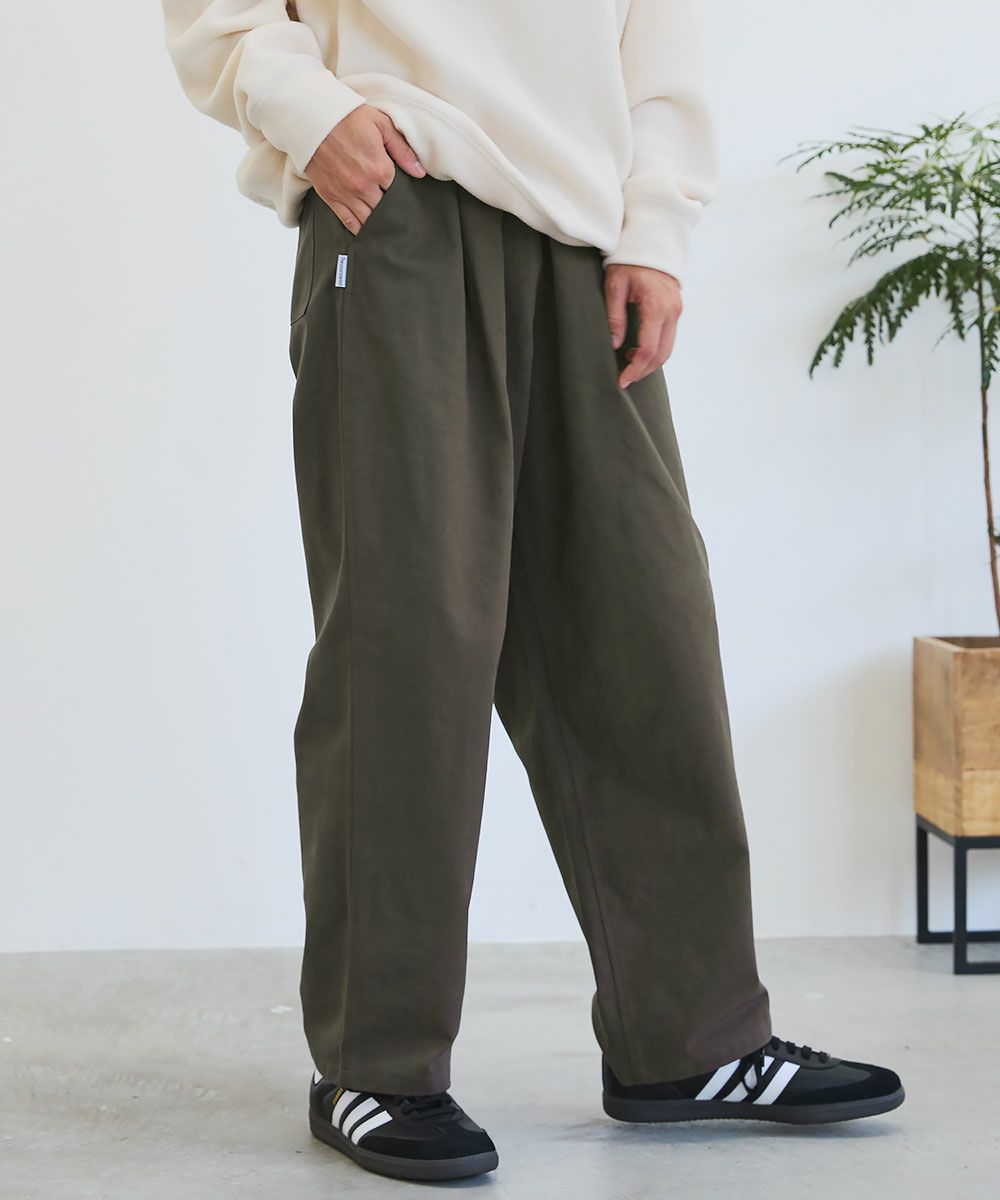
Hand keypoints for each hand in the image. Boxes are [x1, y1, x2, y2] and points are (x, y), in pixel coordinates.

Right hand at [305, 104, 425, 233]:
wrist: (313, 118)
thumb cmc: (347, 118)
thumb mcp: (381, 125)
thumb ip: (402, 150)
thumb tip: (420, 172)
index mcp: (380, 169)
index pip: (399, 192)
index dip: (403, 195)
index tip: (406, 197)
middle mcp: (364, 186)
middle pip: (385, 209)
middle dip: (392, 211)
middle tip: (399, 216)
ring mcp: (346, 194)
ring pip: (369, 220)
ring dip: (378, 225)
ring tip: (387, 228)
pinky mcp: (331, 197)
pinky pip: (348, 222)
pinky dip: (359, 230)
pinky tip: (367, 234)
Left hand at [604, 264, 682, 387]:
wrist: (650, 242)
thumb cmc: (628, 261)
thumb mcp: (615, 286)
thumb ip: (615, 316)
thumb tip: (614, 344)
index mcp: (656, 306)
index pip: (649, 349)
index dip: (635, 368)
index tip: (622, 380)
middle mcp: (672, 311)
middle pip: (661, 354)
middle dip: (643, 370)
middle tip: (624, 378)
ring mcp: (677, 311)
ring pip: (668, 349)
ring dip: (650, 362)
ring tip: (629, 365)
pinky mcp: (676, 310)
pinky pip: (669, 338)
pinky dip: (655, 350)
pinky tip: (637, 350)